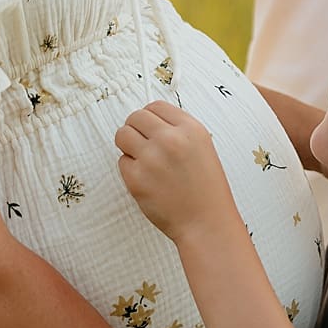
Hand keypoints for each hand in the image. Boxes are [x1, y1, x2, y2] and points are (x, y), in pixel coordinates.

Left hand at [116, 102, 233, 241]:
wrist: (206, 222)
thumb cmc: (205, 187)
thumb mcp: (202, 147)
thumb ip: (178, 130)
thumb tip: (148, 120)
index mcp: (190, 128)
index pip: (155, 105)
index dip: (150, 117)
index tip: (149, 128)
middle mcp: (170, 139)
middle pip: (135, 117)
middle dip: (135, 128)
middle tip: (141, 144)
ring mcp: (151, 158)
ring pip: (122, 135)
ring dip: (127, 145)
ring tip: (141, 159)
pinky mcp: (136, 179)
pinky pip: (122, 162)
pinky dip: (130, 169)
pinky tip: (147, 179)